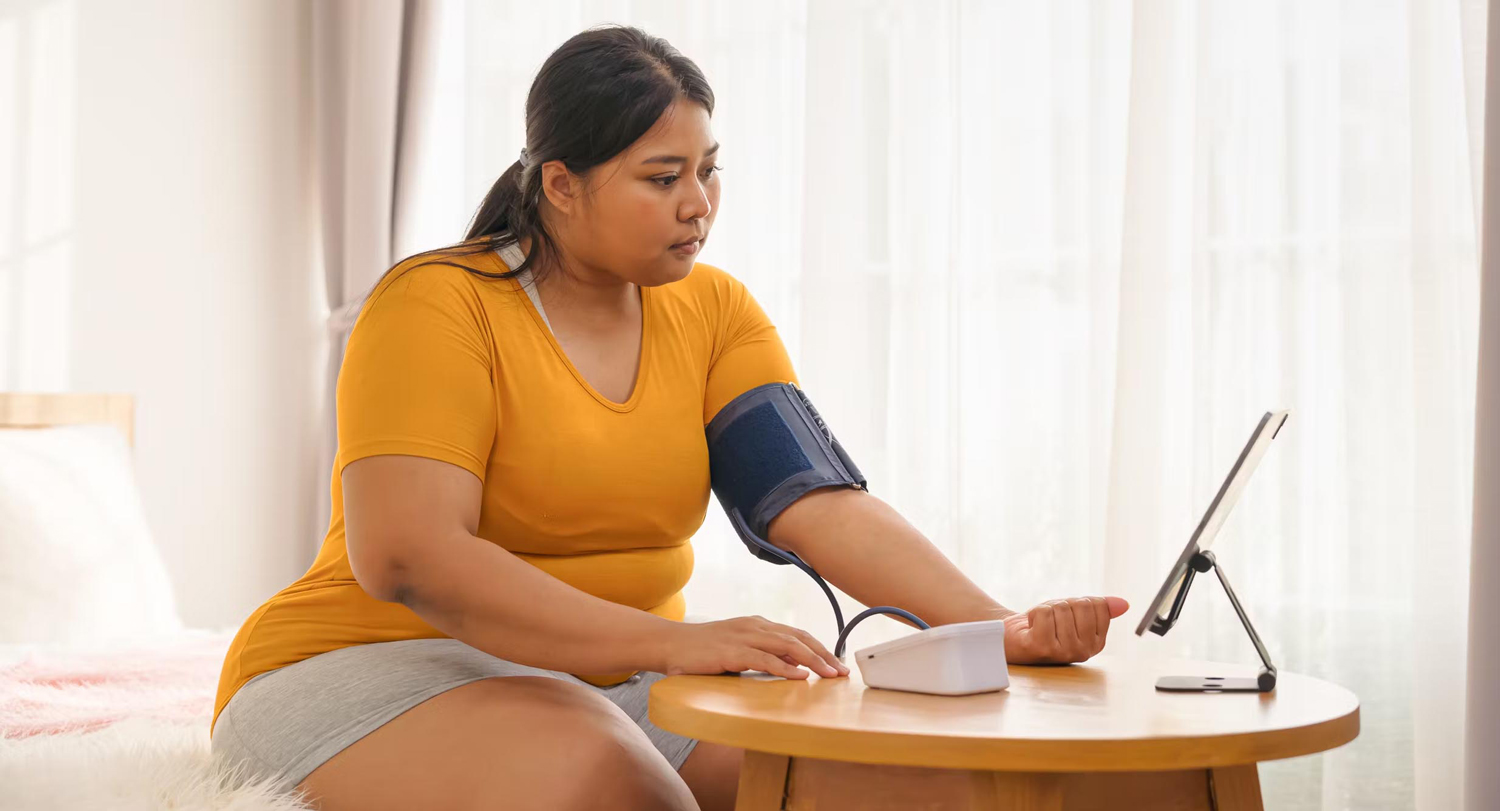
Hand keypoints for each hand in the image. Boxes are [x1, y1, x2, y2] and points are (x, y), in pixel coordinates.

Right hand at [655, 616, 849, 679]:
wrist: (669, 644)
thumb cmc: (703, 651)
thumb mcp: (738, 650)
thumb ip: (763, 655)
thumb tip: (793, 668)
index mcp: (758, 624)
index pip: (797, 634)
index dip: (820, 648)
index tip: (837, 664)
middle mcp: (755, 626)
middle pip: (799, 638)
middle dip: (824, 654)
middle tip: (842, 672)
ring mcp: (743, 636)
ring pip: (787, 646)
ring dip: (812, 661)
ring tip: (829, 675)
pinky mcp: (732, 651)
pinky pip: (765, 659)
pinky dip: (786, 667)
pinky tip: (801, 677)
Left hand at [1001, 596, 1128, 663]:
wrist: (1012, 638)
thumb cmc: (1045, 625)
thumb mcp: (1074, 613)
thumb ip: (1099, 609)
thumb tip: (1124, 604)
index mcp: (1096, 643)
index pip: (1097, 605)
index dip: (1077, 602)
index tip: (1066, 615)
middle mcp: (1083, 652)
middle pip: (1081, 605)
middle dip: (1061, 605)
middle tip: (1050, 619)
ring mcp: (1063, 653)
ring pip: (1061, 608)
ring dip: (1046, 609)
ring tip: (1040, 624)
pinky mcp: (1042, 648)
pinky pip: (1044, 614)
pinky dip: (1034, 613)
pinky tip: (1031, 627)